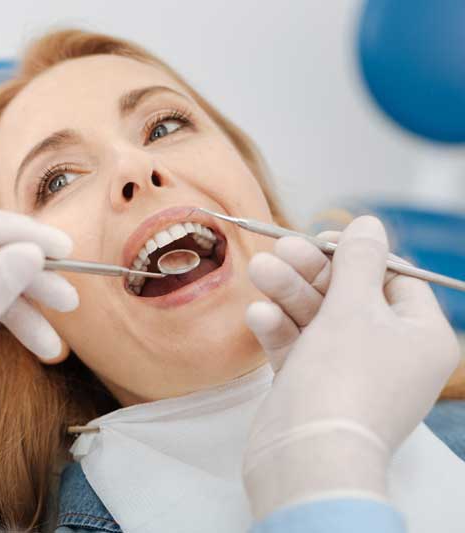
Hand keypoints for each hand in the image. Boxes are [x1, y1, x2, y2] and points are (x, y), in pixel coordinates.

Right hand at [242, 216, 459, 517]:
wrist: (308, 456)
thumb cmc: (344, 376)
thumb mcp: (354, 307)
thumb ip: (358, 260)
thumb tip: (370, 223)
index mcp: (420, 336)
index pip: (395, 280)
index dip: (359, 255)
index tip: (322, 237)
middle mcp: (390, 355)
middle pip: (350, 296)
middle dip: (312, 272)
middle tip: (280, 248)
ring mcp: (349, 374)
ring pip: (318, 320)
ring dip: (288, 294)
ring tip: (259, 269)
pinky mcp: (313, 388)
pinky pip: (300, 348)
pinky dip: (280, 330)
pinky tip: (258, 315)